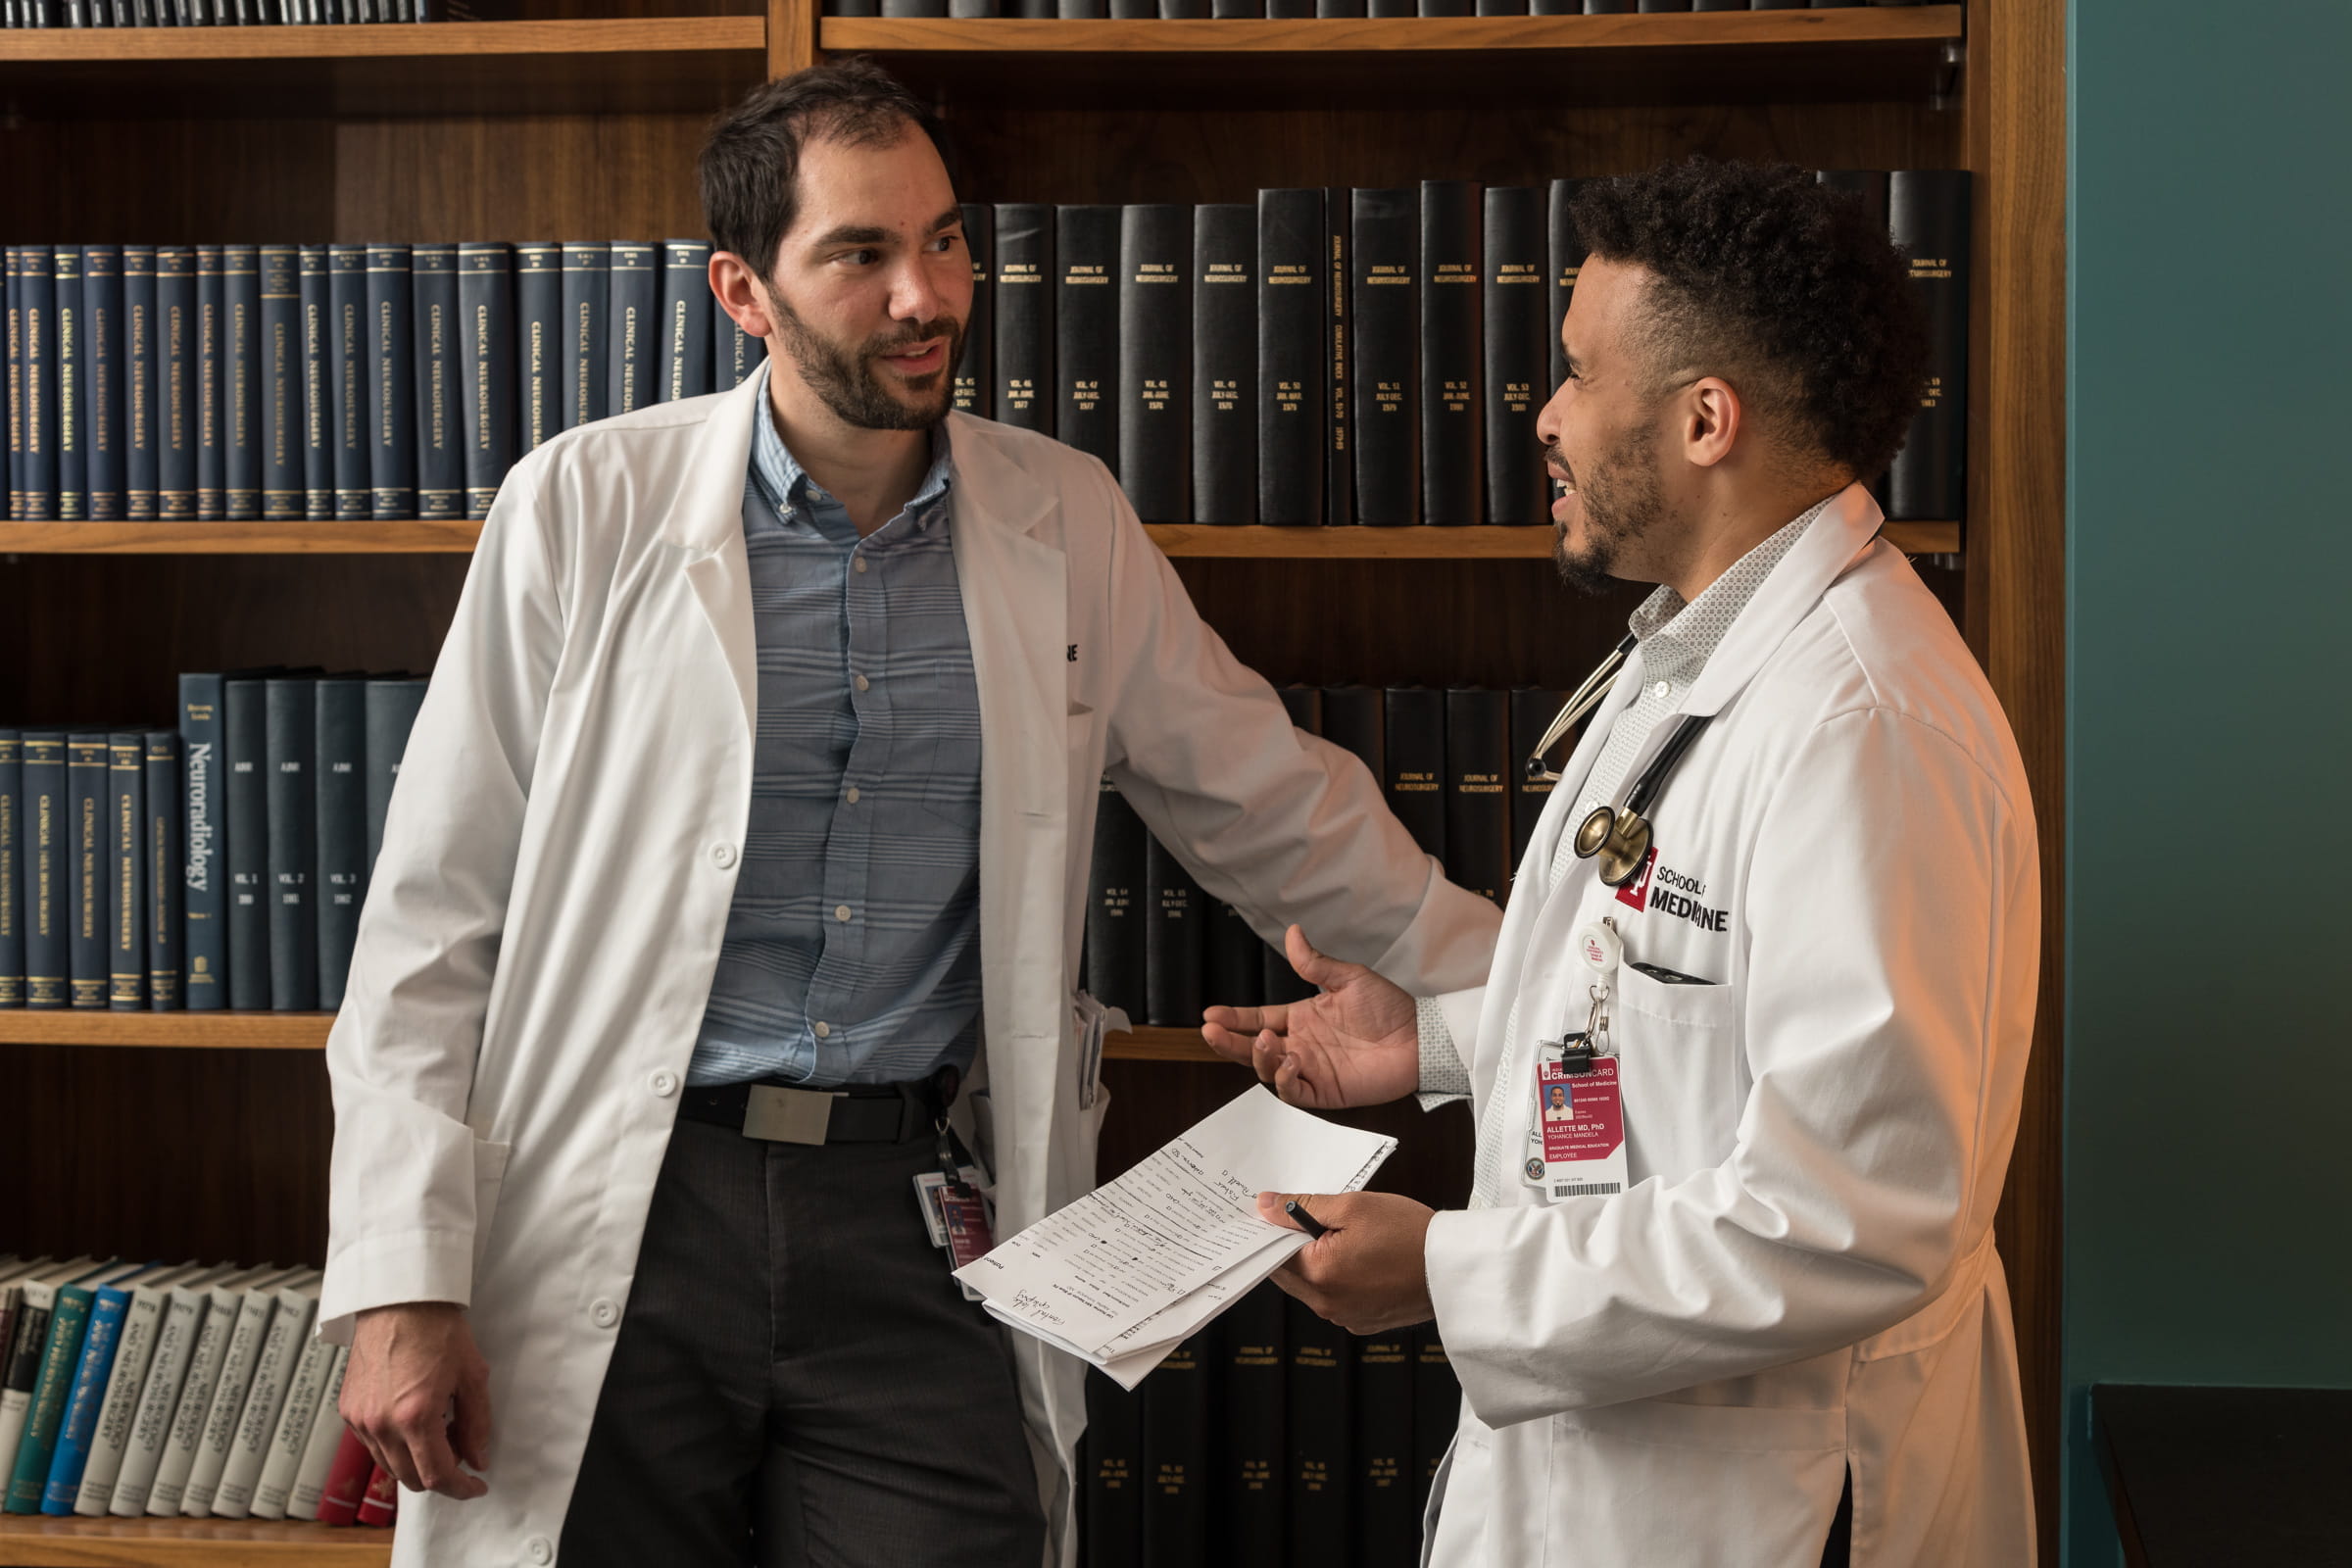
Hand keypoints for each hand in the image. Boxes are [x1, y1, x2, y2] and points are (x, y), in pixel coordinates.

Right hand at [342, 1302, 492, 1499]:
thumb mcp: (472, 1376)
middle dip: (440, 1475)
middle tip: (461, 1450)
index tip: (476, 1485)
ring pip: (389, 1465)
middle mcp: (381, 1424)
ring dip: (416, 1461)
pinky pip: (373, 1445)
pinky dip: (396, 1445)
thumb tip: (478, 1459)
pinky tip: (414, 1421)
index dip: (460, 1488)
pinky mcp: (348, 1410)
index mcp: (415, 1417)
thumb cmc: (438, 1330)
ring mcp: (359, 1419)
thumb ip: (477, 1424)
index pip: (436, 1476)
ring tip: (440, 1431)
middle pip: (410, 1478)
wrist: (398, 1300)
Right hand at [1201, 925, 1419, 1108]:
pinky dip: (1285, 1079)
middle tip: (1211, 1032)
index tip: (1210, 1015)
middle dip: (1229, 1042)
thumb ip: (1315, 963)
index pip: (1258, 1018)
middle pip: (1253, 1048)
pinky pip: (1294, 1092)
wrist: (1418, 1038)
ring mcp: (1310, 1070)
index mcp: (1301, 1018)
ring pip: (1268, 1071)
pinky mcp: (1325, 1092)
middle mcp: (1300, 1045)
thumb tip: (1292, 933)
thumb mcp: (1348, 978)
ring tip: (1267, 1039)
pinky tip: (1289, 1060)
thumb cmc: (1388, 1007)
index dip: (1233, 1019)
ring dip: (1259, 1057)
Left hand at [1256, 1190, 1435, 1335]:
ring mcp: (1345, 1317)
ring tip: (1340, 1235)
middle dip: (1291, 1246)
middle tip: (1306, 1218)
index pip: (1272, 1254)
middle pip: (1288, 1273)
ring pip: (1311, 1286)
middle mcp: (1327, 1305)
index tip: (1274, 1213)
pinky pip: (1335, 1298)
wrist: (1454, 1268)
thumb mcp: (1353, 1207)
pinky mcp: (1363, 1321)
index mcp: (1318, 1276)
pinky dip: (1337, 1279)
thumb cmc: (1410, 1234)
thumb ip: (1303, 1207)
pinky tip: (1357, 1257)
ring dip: (1316, 1262)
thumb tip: (1266, 1206)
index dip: (1271, 1231)